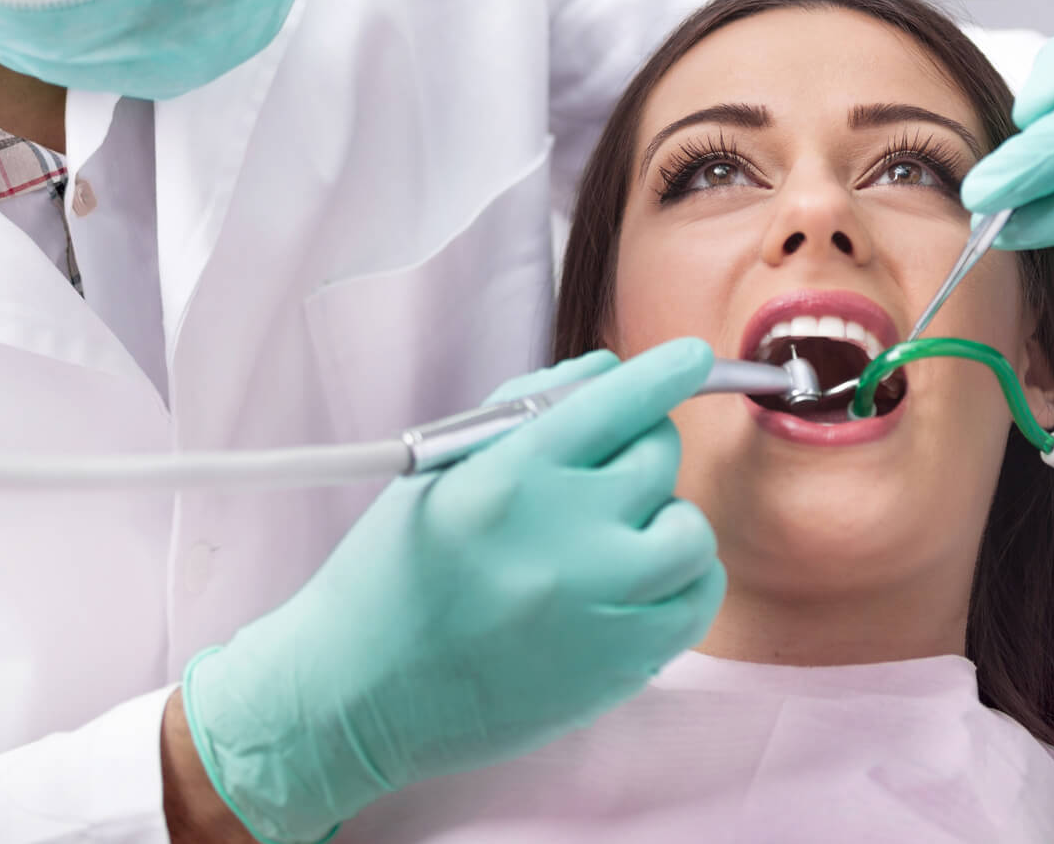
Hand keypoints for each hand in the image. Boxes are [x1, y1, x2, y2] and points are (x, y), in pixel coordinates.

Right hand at [181, 340, 723, 843]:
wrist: (355, 696)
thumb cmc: (393, 576)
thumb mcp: (438, 472)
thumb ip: (525, 409)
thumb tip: (610, 371)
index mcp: (507, 476)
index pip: (616, 401)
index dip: (666, 372)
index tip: (695, 358)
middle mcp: (559, 534)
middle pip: (658, 456)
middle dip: (640, 452)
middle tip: (604, 479)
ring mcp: (597, 604)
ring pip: (689, 529)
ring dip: (664, 523)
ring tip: (615, 541)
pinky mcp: (620, 664)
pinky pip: (697, 598)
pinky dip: (683, 581)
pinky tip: (640, 584)